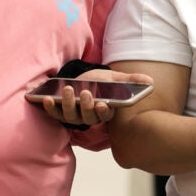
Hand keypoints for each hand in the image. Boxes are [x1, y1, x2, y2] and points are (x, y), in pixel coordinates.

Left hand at [33, 69, 153, 126]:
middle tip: (85, 93)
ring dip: (68, 104)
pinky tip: (45, 98)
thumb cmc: (101, 82)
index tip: (103, 104)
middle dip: (86, 106)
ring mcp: (74, 115)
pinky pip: (55, 114)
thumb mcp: (116, 79)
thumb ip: (131, 80)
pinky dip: (49, 108)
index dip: (103, 111)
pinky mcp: (61, 112)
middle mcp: (89, 116)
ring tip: (68, 90)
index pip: (105, 115)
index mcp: (105, 110)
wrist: (84, 80)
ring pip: (71, 116)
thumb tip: (150, 80)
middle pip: (87, 116)